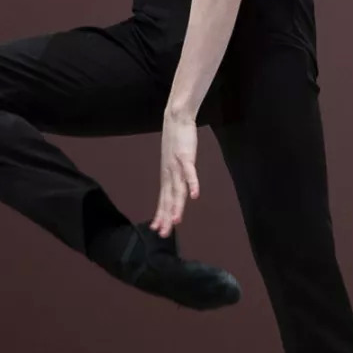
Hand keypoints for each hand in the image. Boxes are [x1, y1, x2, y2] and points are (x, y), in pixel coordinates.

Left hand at [151, 109, 200, 238]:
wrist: (176, 118)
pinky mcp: (185, 156)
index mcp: (166, 175)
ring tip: (176, 221)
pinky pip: (189, 173)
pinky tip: (195, 196)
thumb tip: (180, 188)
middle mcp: (169, 173)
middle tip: (163, 233)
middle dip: (165, 217)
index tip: (157, 229)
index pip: (163, 199)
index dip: (160, 214)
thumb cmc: (176, 140)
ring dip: (177, 206)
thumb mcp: (174, 160)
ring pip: (177, 189)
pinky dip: (192, 184)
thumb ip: (176, 174)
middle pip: (168, 199)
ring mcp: (176, 166)